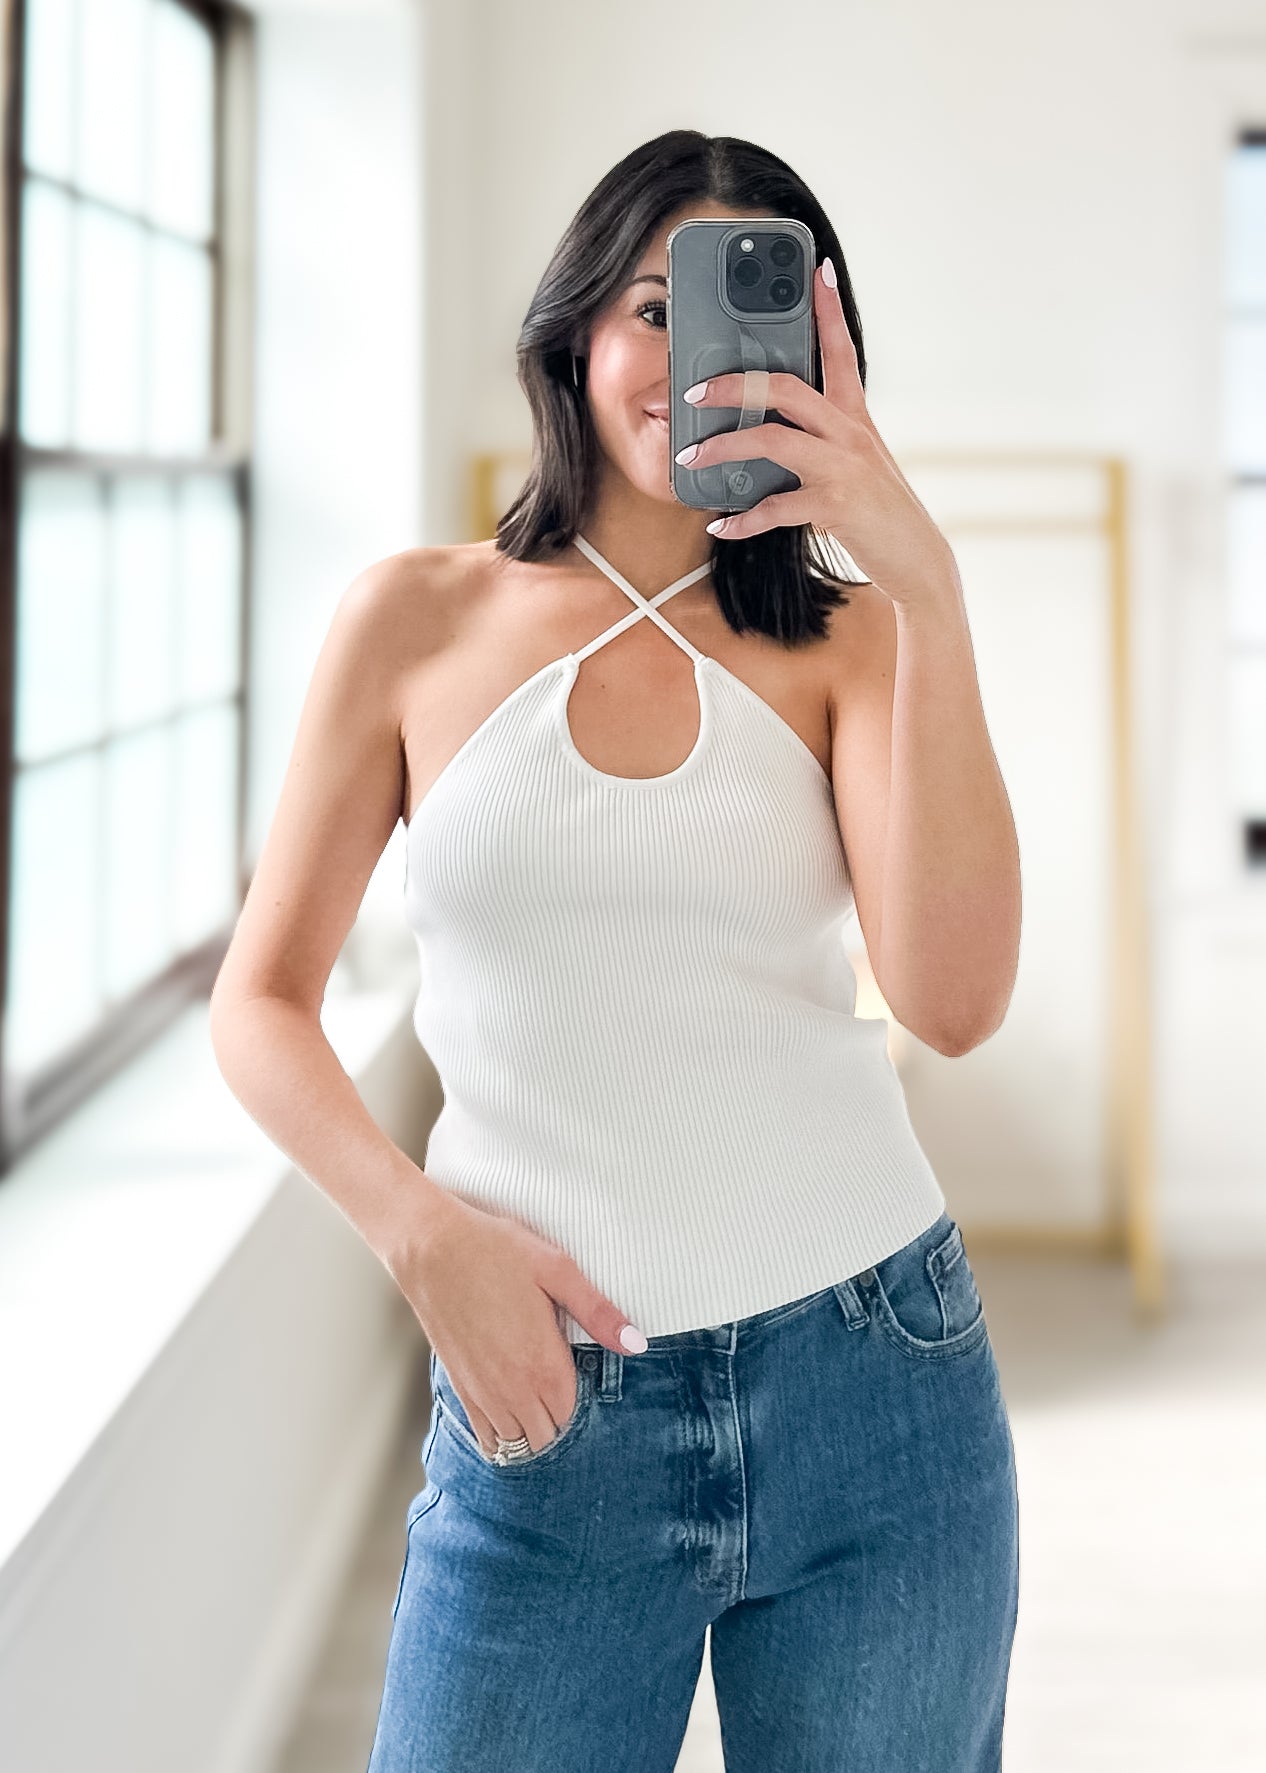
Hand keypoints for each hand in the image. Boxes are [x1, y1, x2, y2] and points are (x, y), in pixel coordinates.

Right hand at [393, 1191, 646, 1458]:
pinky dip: (501, 1437)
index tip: (577, 1373)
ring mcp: (483, 1393)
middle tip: (560, 1386)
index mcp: (543, 1363)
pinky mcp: (459, 1387)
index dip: (580, 1399)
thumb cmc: (496, 1250)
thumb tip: (637, 1344)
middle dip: (558, 1420)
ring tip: (538, 1400)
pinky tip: (510, 1416)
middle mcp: (513, 1389)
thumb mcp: (557, 1269)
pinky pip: (486, 1437)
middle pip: (547, 1436)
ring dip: (531, 1431)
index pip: (572, 1414)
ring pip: (517, 1444)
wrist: (431, 1247)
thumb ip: (598, 1312)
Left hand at [676, 257, 958, 607]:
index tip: (816, 270)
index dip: (828, 308)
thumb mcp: (855, 462)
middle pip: (787, 387)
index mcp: (854, 416)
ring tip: (691, 457)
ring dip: (724, 448)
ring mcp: (843, 467)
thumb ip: (819, 440)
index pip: (841, 349)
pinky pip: (776, 507)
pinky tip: (722, 526)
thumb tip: (764, 433)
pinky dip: (744, 519)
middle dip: (735, 384)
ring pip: (772, 440)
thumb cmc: (878, 509)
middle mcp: (849, 432)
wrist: (916, 557)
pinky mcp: (836, 505)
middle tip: (693, 391)